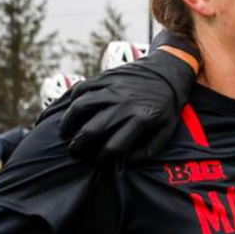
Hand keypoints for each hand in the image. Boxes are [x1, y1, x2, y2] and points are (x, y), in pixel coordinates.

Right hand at [60, 46, 195, 161]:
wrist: (169, 73)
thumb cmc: (167, 106)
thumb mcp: (167, 131)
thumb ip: (149, 150)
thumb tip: (126, 160)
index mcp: (141, 119)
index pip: (113, 146)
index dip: (100, 157)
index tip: (95, 160)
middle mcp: (124, 104)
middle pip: (93, 129)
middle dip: (79, 145)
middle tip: (74, 150)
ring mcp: (114, 88)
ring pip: (82, 106)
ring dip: (69, 122)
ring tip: (65, 132)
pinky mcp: (107, 77)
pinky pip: (83, 88)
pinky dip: (73, 99)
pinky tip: (71, 109)